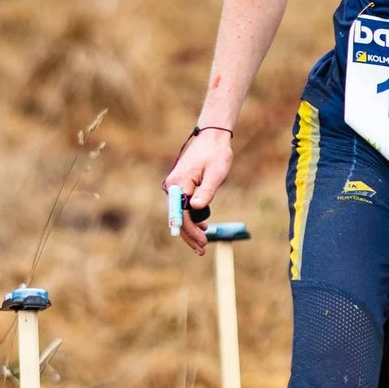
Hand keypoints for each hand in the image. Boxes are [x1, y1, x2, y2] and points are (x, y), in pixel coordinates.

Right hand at [164, 127, 233, 254]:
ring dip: (190, 229)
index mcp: (179, 183)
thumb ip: (206, 191)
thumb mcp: (216, 174)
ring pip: (179, 213)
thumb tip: (196, 209)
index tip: (201, 243)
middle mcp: (172, 185)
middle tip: (203, 249)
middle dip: (189, 234)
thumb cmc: (216, 154)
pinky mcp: (180, 186)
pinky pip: (182, 206)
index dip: (189, 231)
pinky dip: (191, 218)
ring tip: (202, 243)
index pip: (181, 214)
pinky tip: (201, 226)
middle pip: (178, 217)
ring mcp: (174, 186)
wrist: (212, 138)